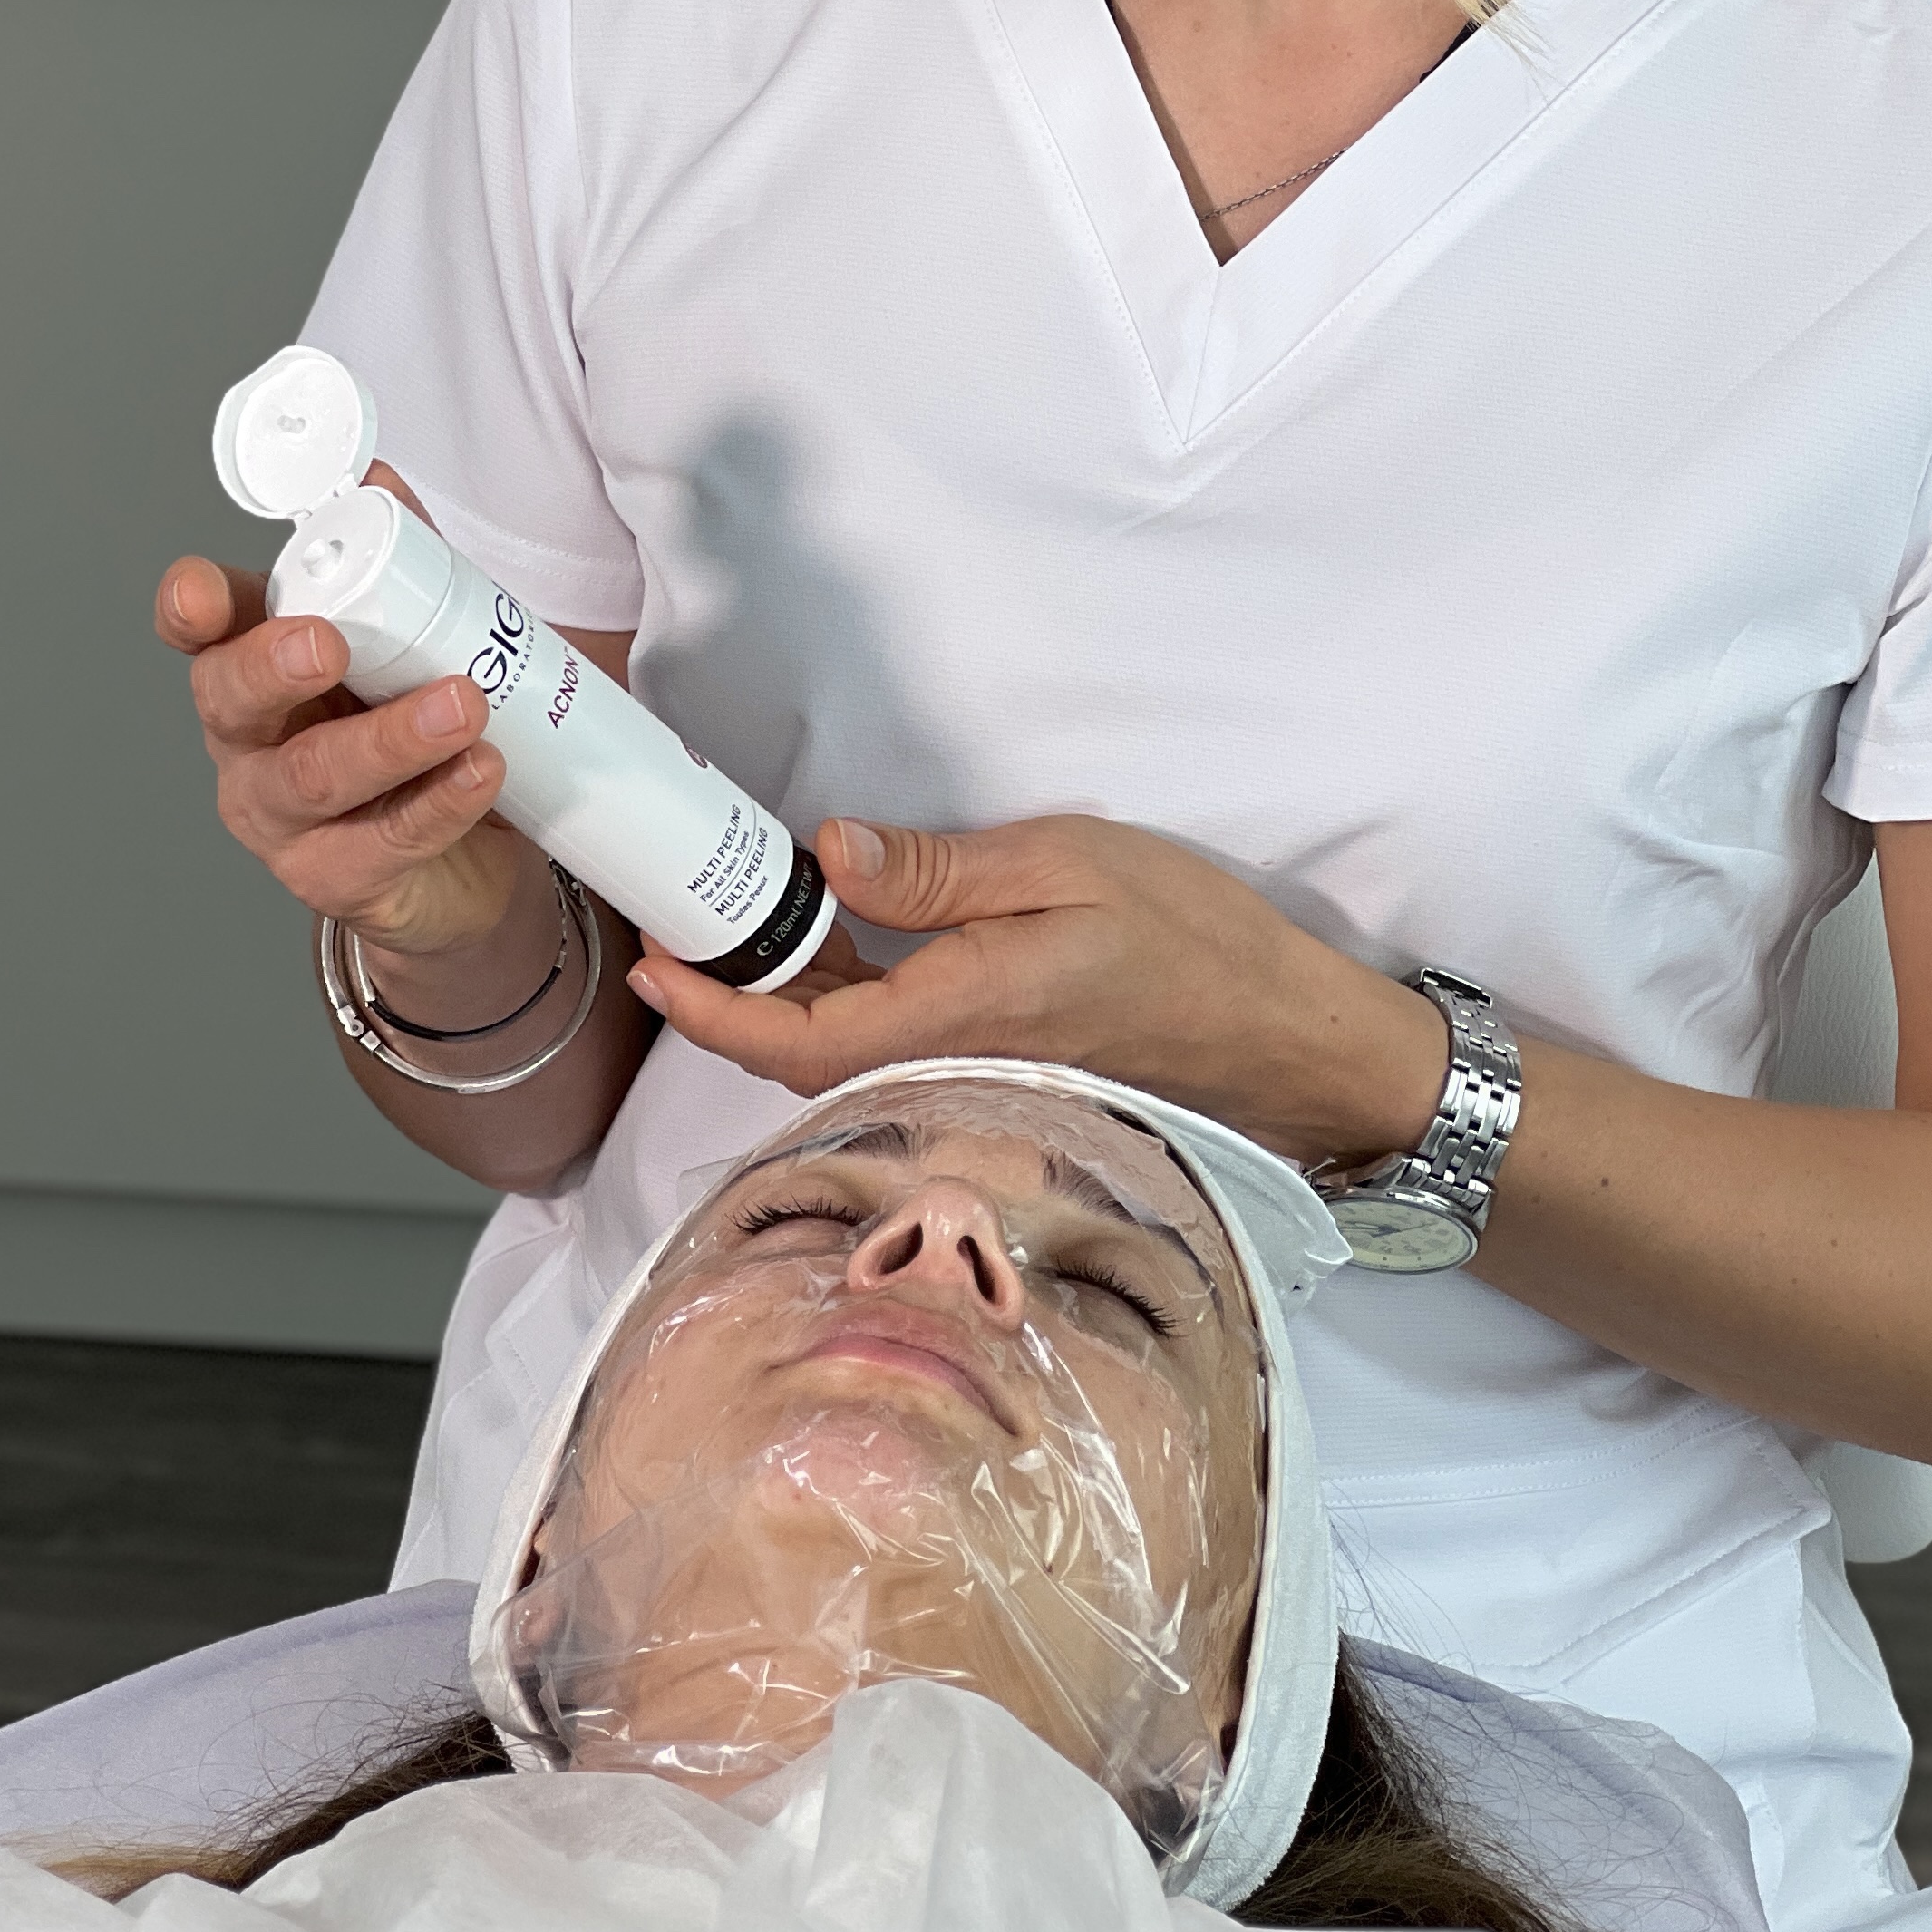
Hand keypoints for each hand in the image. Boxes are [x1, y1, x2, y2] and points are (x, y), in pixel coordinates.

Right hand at [156, 523, 522, 963]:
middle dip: (274, 666)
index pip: (204, 628)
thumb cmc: (414, 728)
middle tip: (326, 644)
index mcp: (257, 661)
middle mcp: (250, 738)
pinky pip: (382, 841)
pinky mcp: (334, 877)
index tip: (200, 593)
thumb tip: (380, 479)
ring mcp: (282, 816)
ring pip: (314, 775)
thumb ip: (398, 556)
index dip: (191, 607)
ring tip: (463, 704)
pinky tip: (481, 773)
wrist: (460, 865)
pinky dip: (439, 802)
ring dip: (390, 737)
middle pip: (233, 699)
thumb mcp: (412, 637)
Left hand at [630, 811, 1444, 1159]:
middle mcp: (953, 1064)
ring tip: (732, 922)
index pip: (802, 1040)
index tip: (652, 966)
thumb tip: (826, 856)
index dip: (714, 1012)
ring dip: (779, 1001)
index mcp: (961, 1015)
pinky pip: (892, 1047)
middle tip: (672, 919)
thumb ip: (939, 872)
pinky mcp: (996, 1067)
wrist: (1279, 1029)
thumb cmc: (1186, 936)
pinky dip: (840, 1004)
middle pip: (806, 1054)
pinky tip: (828, 949)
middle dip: (726, 999)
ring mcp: (974, 1075)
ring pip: (846, 1053)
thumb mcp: (1061, 865)